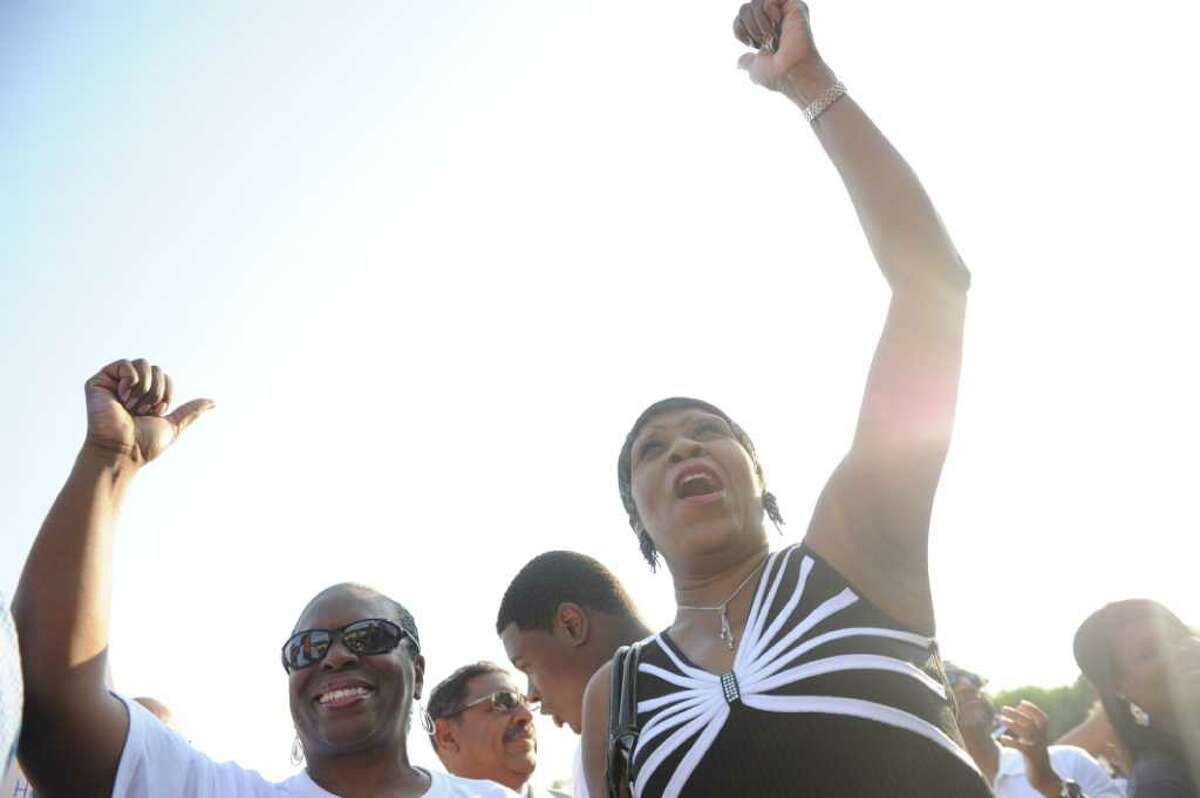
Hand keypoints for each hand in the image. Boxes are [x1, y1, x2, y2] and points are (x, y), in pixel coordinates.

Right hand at [83, 358, 213, 466]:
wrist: (122, 451)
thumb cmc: (143, 443)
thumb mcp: (173, 425)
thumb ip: (190, 411)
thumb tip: (213, 402)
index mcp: (144, 396)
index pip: (165, 378)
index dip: (167, 394)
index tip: (156, 413)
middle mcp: (129, 387)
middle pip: (156, 369)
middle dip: (157, 392)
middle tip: (143, 411)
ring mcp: (113, 384)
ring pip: (142, 364)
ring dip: (145, 388)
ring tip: (132, 406)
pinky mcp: (98, 382)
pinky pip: (124, 364)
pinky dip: (130, 381)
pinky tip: (122, 398)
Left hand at [733, 0, 832, 99]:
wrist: (791, 71)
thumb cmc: (776, 74)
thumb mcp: (754, 70)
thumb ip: (747, 61)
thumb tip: (740, 63)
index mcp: (765, 34)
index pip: (740, 19)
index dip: (740, 31)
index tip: (753, 45)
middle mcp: (775, 22)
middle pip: (745, 9)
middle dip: (748, 26)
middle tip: (763, 40)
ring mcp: (785, 13)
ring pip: (755, 2)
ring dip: (758, 22)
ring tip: (771, 34)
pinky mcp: (794, 6)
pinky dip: (768, 11)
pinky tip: (778, 23)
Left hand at [999, 701, 1062, 797]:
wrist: (1044, 778)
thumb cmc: (1035, 755)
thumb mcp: (1033, 739)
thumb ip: (1027, 726)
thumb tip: (1018, 709)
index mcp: (1044, 735)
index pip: (1042, 718)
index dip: (1033, 709)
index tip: (1021, 703)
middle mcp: (1042, 739)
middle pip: (1031, 723)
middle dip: (1017, 714)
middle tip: (1003, 708)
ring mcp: (1037, 748)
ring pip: (1026, 732)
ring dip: (1012, 724)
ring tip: (1000, 719)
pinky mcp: (1031, 758)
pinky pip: (1022, 747)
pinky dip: (1012, 741)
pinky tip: (1003, 738)